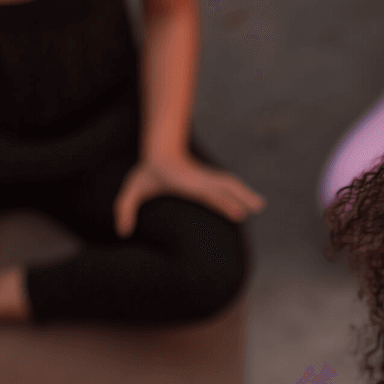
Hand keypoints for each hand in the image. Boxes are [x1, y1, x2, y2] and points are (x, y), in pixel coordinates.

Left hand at [113, 154, 265, 236]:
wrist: (160, 151)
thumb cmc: (147, 174)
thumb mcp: (132, 189)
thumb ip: (124, 209)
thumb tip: (122, 232)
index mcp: (185, 183)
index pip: (207, 193)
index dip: (223, 202)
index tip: (237, 212)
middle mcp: (200, 180)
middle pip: (224, 187)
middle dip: (240, 196)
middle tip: (256, 209)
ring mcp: (207, 179)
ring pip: (230, 184)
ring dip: (246, 193)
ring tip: (261, 206)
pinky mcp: (211, 180)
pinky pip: (230, 185)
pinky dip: (243, 191)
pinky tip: (255, 201)